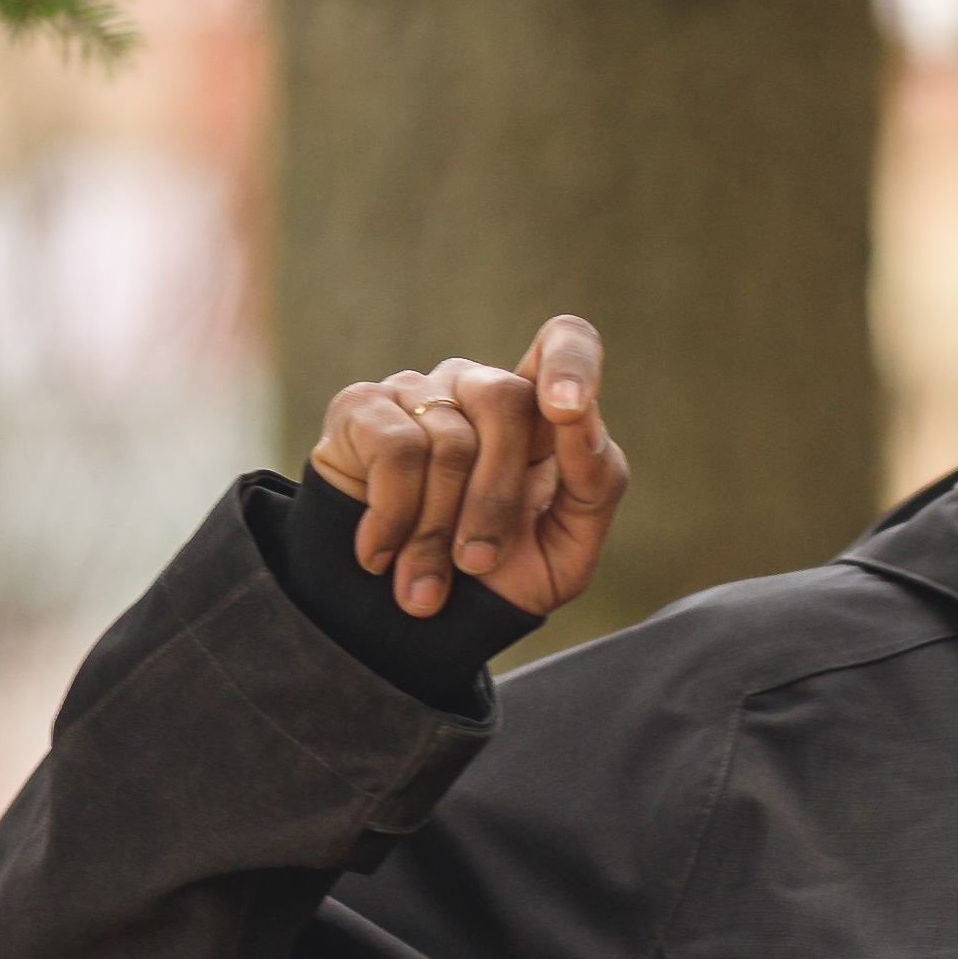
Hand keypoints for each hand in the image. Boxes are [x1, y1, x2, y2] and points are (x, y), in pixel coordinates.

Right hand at [311, 319, 630, 617]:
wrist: (407, 618)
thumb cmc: (496, 575)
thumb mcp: (567, 547)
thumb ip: (595, 481)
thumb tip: (581, 420)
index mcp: (538, 413)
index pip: (567, 340)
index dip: (571, 362)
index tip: (567, 410)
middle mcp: (478, 387)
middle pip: (506, 401)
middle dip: (495, 499)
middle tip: (478, 564)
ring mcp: (418, 390)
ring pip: (449, 440)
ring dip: (439, 531)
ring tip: (428, 583)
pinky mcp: (362, 407)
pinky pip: (395, 450)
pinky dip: (394, 518)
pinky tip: (382, 555)